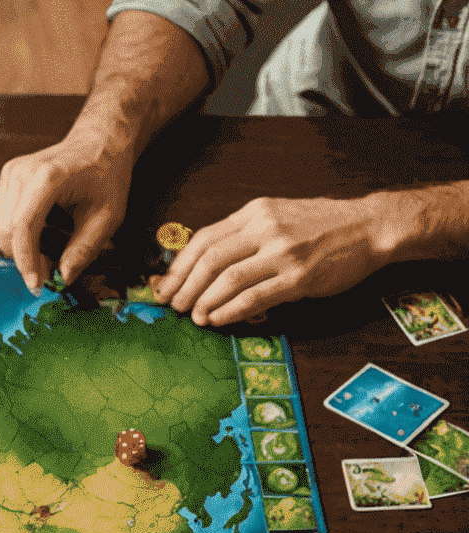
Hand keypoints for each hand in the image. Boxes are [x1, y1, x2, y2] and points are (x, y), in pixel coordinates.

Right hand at [0, 135, 134, 290]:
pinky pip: (0, 219)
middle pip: (5, 231)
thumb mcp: (107, 216)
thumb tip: (63, 277)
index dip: (26, 261)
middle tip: (47, 273)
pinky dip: (15, 238)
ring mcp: (11, 174)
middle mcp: (22, 173)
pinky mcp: (7, 179)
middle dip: (23, 259)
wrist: (99, 140)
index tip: (37, 284)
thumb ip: (84, 249)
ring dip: (16, 250)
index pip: (22, 227)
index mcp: (48, 178)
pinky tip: (36, 240)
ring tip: (43, 256)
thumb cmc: (106, 172)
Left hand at [152, 194, 382, 325]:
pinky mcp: (299, 277)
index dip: (178, 266)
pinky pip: (254, 297)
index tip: (164, 285)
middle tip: (174, 306)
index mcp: (254, 212)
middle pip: (209, 260)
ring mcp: (283, 252)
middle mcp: (265, 228)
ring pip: (228, 280)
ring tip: (195, 316)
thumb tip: (202, 265)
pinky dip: (230, 311)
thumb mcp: (276, 217)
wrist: (370, 227)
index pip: (203, 239)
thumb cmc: (321, 226)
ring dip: (204, 302)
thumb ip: (243, 235)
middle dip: (185, 287)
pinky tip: (218, 320)